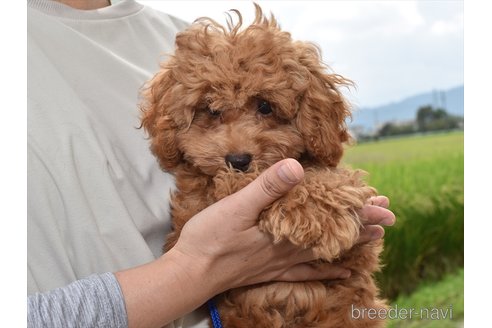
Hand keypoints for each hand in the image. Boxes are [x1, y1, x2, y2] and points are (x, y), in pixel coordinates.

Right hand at [170, 159, 394, 294]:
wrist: (191, 274)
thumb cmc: (210, 239)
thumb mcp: (236, 207)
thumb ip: (266, 188)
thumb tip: (296, 167)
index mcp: (285, 231)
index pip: (331, 219)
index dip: (356, 210)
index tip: (382, 203)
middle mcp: (290, 250)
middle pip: (334, 236)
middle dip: (363, 224)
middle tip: (389, 217)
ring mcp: (281, 262)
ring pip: (327, 253)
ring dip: (352, 244)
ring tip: (375, 239)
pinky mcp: (271, 271)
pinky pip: (308, 272)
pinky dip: (327, 271)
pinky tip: (341, 273)